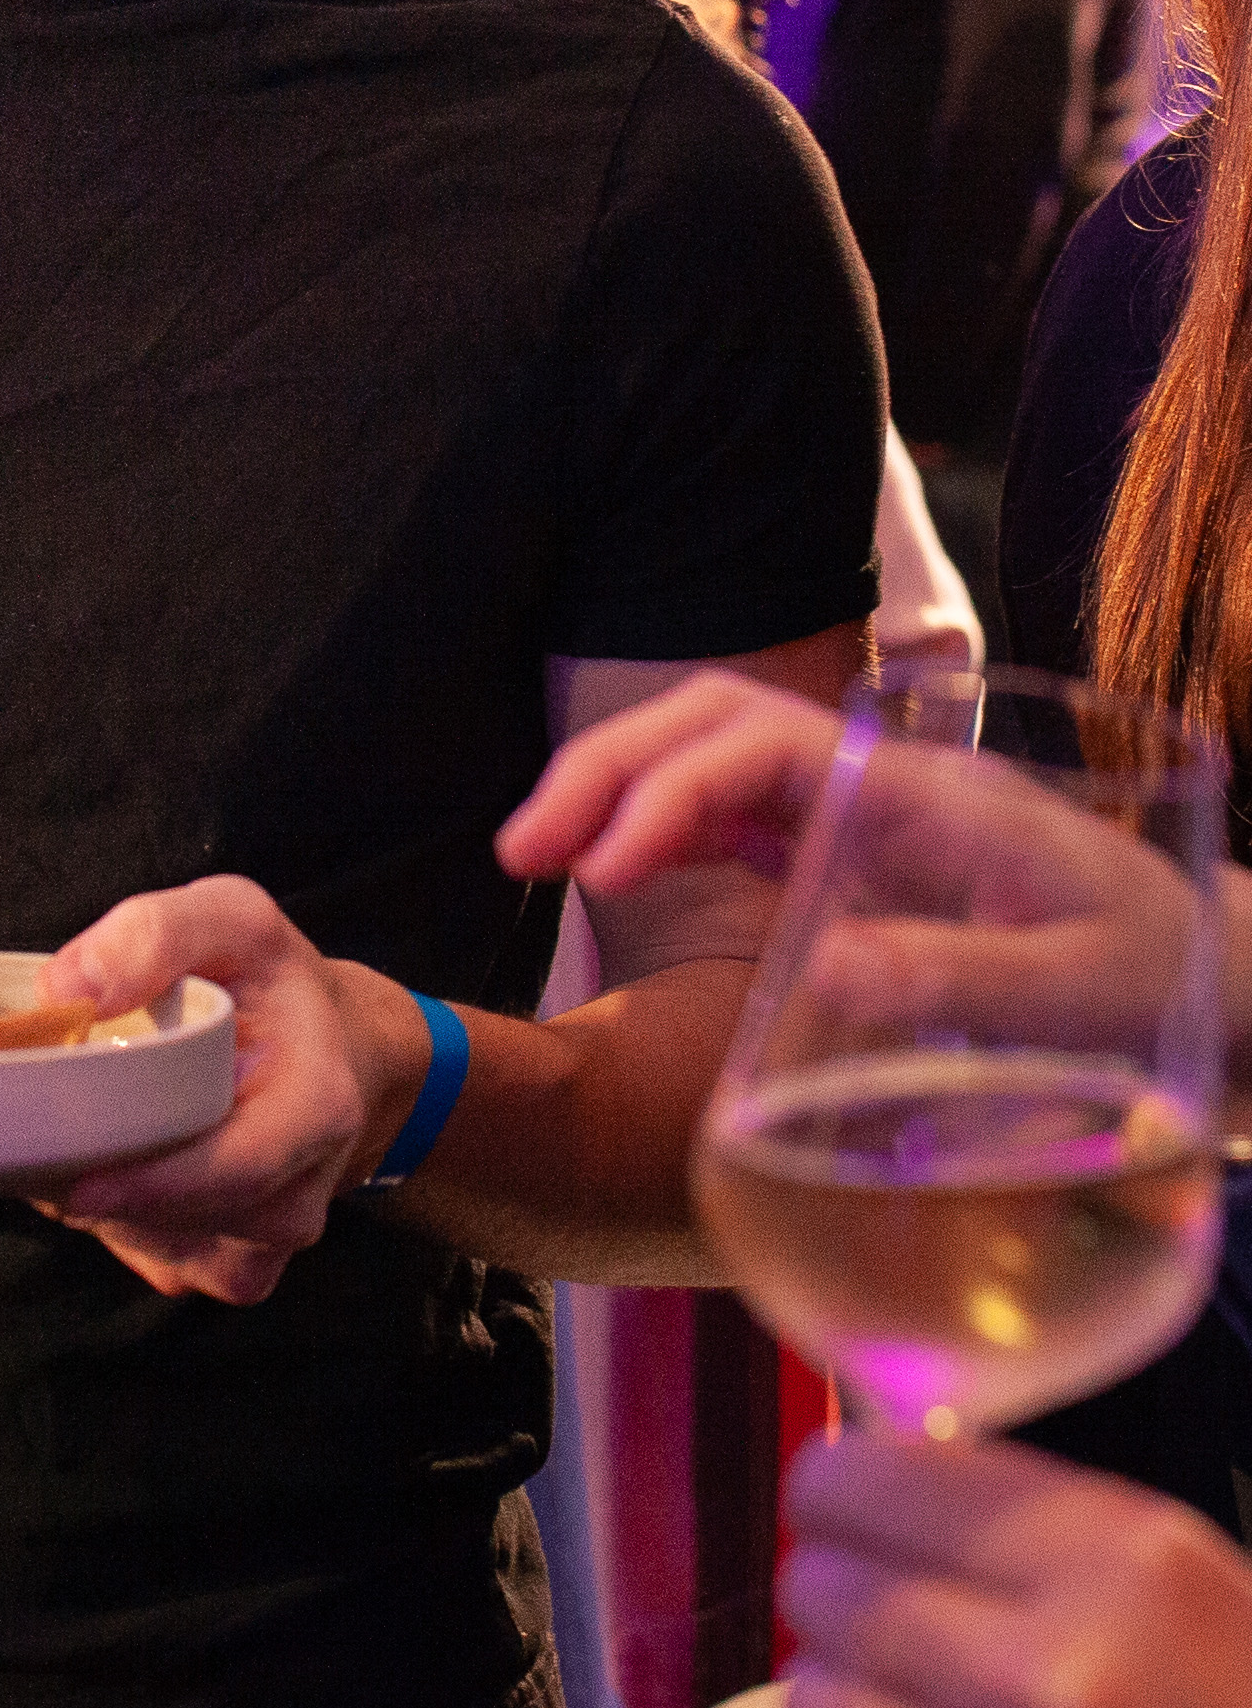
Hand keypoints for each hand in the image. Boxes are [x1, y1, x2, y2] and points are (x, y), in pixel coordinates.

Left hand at [34, 877, 425, 1305]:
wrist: (324, 1044)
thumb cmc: (271, 981)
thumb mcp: (229, 919)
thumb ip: (156, 935)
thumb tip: (69, 990)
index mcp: (319, 1106)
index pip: (241, 1168)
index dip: (157, 1183)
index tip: (78, 1186)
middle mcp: (300, 1194)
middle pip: (184, 1217)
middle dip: (102, 1183)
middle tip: (31, 1135)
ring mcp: (266, 1244)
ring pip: (156, 1243)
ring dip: (100, 1198)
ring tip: (70, 1131)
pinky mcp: (233, 1267)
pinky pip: (155, 1258)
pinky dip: (114, 1216)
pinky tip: (106, 1161)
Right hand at [500, 673, 1209, 1068]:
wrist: (1199, 965)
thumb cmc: (1151, 973)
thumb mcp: (1079, 988)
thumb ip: (962, 971)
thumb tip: (825, 965)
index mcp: (922, 793)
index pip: (762, 740)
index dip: (668, 788)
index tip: (604, 867)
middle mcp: (878, 779)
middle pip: (711, 720)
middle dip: (605, 766)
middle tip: (523, 853)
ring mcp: (859, 808)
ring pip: (708, 750)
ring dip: (615, 785)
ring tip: (537, 856)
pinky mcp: (849, 848)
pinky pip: (734, 806)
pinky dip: (658, 821)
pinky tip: (614, 871)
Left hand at [777, 1435, 1251, 1707]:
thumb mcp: (1184, 1582)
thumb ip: (1035, 1524)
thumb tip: (876, 1481)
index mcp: (1116, 1567)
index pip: (881, 1484)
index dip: (833, 1490)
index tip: (828, 1507)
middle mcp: (1051, 1680)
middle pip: (827, 1591)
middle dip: (835, 1593)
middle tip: (866, 1617)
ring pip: (812, 1706)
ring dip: (839, 1703)